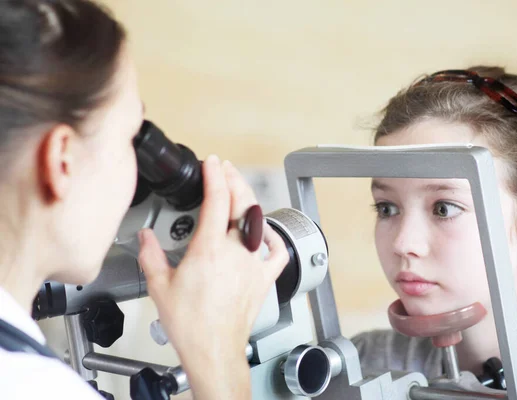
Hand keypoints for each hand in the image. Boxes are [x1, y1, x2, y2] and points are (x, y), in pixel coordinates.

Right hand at [137, 155, 288, 398]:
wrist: (213, 349)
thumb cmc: (190, 323)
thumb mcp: (159, 286)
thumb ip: (150, 256)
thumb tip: (146, 238)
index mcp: (209, 250)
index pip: (216, 200)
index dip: (215, 176)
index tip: (212, 163)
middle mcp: (235, 252)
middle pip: (242, 204)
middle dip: (235, 179)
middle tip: (226, 169)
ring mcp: (253, 264)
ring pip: (259, 222)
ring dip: (250, 201)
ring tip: (241, 191)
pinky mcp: (264, 279)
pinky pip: (277, 252)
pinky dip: (273, 237)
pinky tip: (267, 231)